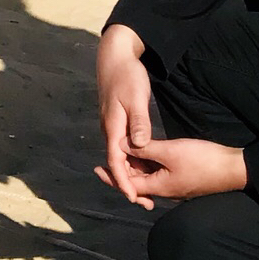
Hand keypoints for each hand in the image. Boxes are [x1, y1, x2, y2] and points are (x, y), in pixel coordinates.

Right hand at [95, 24, 156, 208]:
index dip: (124, 182)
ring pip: (120, 157)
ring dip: (132, 174)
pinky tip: (145, 166)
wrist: (114, 56)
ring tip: (148, 191)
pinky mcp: (117, 122)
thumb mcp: (136, 97)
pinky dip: (133, 161)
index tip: (133, 198)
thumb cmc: (127, 75)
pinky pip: (123, 148)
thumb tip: (140, 146)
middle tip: (146, 202)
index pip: (116, 161)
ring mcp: (112, 126)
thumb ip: (139, 122)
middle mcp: (109, 130)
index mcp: (112, 127)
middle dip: (128, 185)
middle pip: (117, 164)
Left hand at [97, 135, 247, 203]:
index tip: (98, 168)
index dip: (113, 176)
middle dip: (121, 170)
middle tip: (105, 159)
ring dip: (135, 165)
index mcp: (159, 187)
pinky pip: (159, 172)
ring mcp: (175, 184)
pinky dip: (148, 163)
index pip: (128, 184)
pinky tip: (145, 151)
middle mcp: (165, 190)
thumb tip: (122, 144)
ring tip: (122, 151)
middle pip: (137, 181)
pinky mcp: (183, 177)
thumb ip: (145, 148)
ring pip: (148, 176)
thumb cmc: (202, 161)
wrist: (233, 168)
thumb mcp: (170, 151)